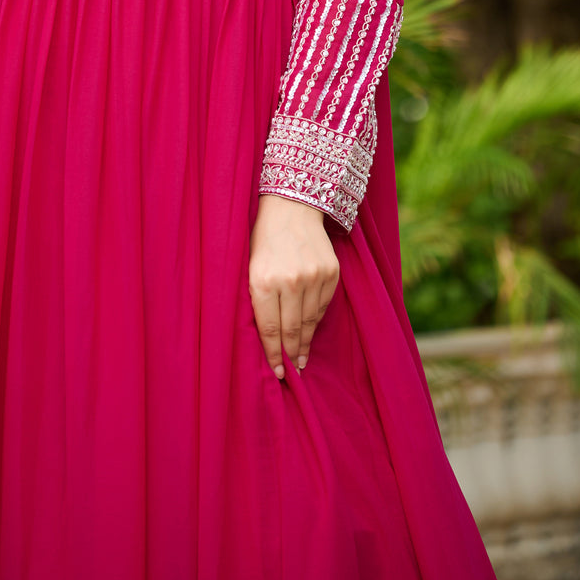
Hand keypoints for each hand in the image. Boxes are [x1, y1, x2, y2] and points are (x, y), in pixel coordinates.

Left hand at [249, 196, 339, 379]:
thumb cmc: (262, 238)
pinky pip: (323, 306)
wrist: (292, 206)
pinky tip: (310, 329)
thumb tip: (264, 337)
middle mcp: (290, 281)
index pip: (270, 329)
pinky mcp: (330, 273)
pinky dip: (316, 320)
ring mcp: (314, 277)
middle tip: (290, 372)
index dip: (273, 354)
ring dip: (305, 342)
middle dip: (290, 354)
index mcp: (263, 280)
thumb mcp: (248, 266)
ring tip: (301, 359)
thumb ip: (256, 299)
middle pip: (292, 329)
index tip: (277, 372)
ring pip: (310, 321)